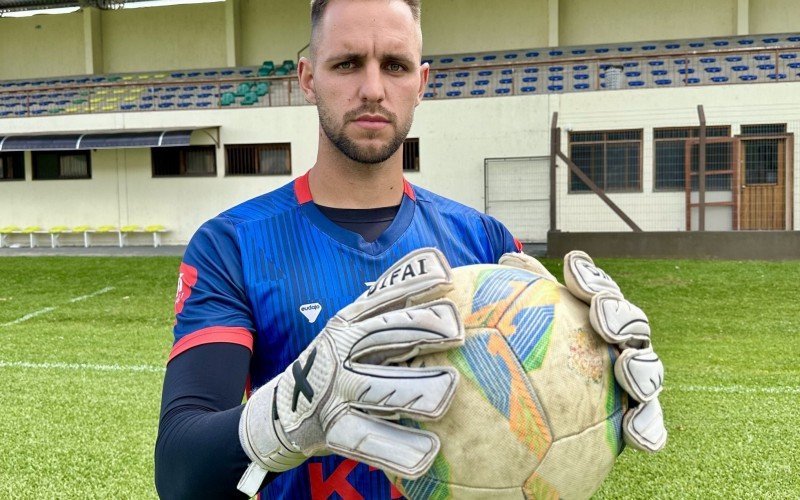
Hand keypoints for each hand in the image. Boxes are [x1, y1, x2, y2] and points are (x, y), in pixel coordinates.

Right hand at [237, 248, 464, 495]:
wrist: (277, 415)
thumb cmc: (331, 369)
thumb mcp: (348, 334)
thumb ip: (382, 316)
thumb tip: (434, 292)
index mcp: (346, 324)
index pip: (383, 297)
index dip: (413, 284)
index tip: (446, 275)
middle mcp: (340, 351)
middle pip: (384, 335)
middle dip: (421, 330)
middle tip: (457, 331)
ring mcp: (335, 389)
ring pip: (378, 387)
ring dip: (415, 388)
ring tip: (449, 389)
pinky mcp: (333, 428)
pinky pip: (367, 438)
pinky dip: (396, 447)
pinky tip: (426, 452)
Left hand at [499, 250, 666, 452]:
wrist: (551, 397)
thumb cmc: (538, 350)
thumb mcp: (526, 322)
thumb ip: (521, 292)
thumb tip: (508, 255)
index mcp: (599, 313)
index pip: (598, 290)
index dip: (589, 278)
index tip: (571, 268)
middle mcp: (623, 342)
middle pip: (632, 324)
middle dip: (621, 317)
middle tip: (603, 318)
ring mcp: (634, 377)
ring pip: (648, 369)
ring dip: (642, 368)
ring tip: (626, 369)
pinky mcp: (636, 414)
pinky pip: (648, 421)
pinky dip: (648, 426)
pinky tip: (638, 436)